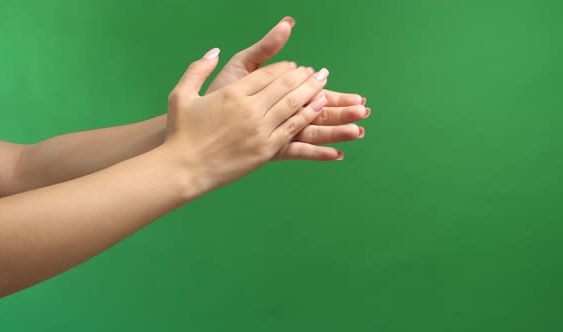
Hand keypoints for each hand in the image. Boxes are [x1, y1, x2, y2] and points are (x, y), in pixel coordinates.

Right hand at [164, 49, 328, 191]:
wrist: (184, 167)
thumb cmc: (181, 132)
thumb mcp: (182, 94)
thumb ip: (198, 69)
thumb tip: (214, 52)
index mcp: (233, 92)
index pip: (267, 74)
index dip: (285, 68)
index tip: (296, 66)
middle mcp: (250, 108)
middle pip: (285, 86)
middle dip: (305, 77)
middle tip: (319, 72)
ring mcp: (260, 129)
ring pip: (293, 105)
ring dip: (312, 92)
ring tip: (324, 84)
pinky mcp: (266, 149)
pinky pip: (293, 129)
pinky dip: (308, 116)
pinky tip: (320, 108)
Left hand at [205, 16, 370, 160]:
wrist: (196, 118)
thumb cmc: (219, 92)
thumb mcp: (244, 65)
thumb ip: (267, 48)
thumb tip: (288, 23)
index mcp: (279, 96)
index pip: (313, 95)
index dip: (336, 95)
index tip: (359, 97)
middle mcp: (281, 116)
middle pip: (319, 113)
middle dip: (343, 113)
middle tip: (366, 112)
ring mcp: (276, 133)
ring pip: (312, 131)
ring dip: (336, 131)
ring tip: (358, 132)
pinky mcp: (269, 148)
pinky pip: (296, 150)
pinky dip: (315, 153)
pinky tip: (335, 155)